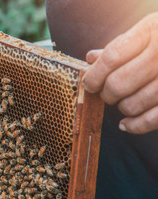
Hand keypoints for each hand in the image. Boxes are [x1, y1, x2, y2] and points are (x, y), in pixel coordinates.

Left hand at [82, 13, 157, 133]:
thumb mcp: (146, 34)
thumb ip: (119, 47)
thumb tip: (91, 59)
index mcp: (151, 32)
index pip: (111, 58)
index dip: (93, 75)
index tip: (88, 84)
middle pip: (117, 84)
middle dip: (106, 94)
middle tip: (107, 93)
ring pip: (131, 104)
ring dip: (121, 107)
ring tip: (124, 101)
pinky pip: (151, 120)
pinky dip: (134, 126)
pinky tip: (126, 124)